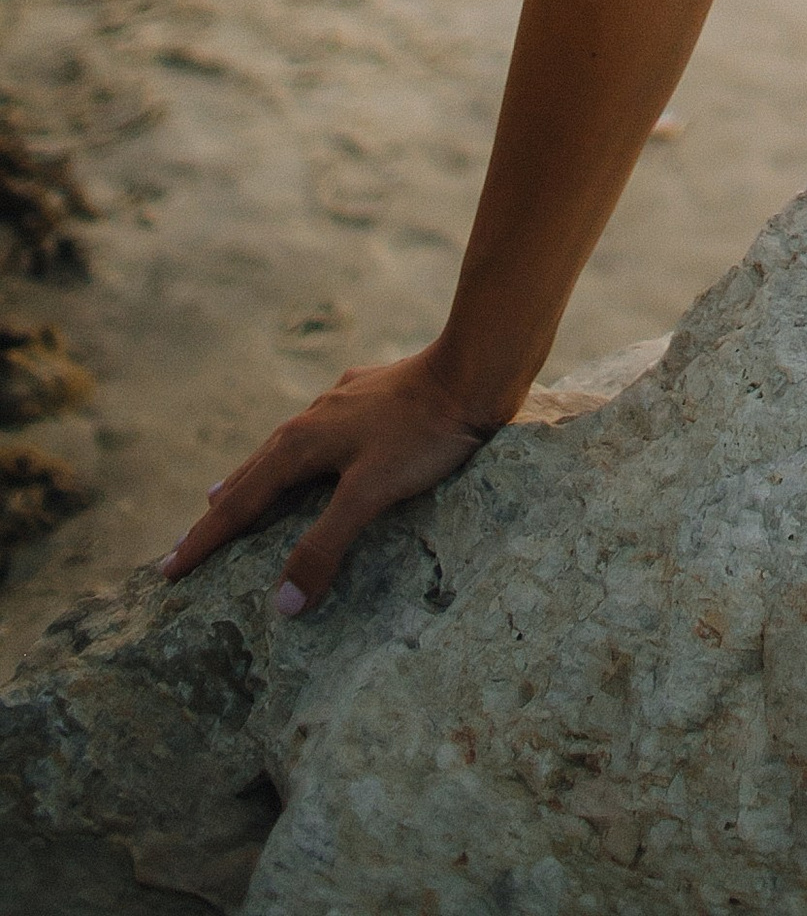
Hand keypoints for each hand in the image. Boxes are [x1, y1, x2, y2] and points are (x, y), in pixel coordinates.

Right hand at [157, 351, 501, 614]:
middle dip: (217, 514)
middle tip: (185, 546)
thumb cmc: (423, 435)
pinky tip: (308, 447)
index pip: (238, 505)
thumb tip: (281, 604)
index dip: (203, 541)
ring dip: (250, 478)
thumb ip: (325, 546)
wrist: (472, 370)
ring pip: (280, 448)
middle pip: (251, 475)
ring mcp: (338, 403)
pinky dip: (293, 454)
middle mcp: (309, 420)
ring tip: (226, 493)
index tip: (166, 572)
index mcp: (299, 445)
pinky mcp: (368, 393)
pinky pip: (315, 431)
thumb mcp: (371, 495)